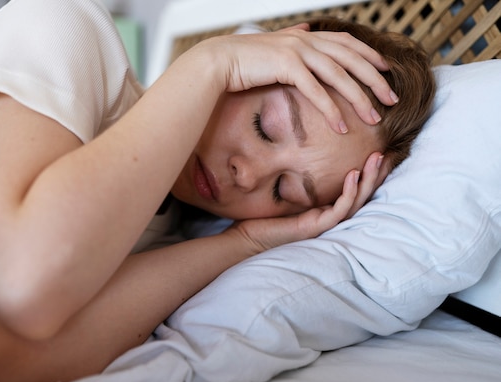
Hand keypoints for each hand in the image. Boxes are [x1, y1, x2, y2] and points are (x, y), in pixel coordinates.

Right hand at [198, 25, 398, 132]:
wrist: (218, 61)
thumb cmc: (245, 61)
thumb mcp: (274, 48)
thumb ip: (293, 40)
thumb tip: (304, 27)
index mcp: (306, 35)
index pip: (346, 44)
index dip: (369, 56)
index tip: (386, 72)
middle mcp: (306, 39)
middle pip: (351, 59)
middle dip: (374, 80)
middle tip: (392, 99)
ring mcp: (297, 51)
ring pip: (338, 75)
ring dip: (359, 98)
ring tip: (373, 118)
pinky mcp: (286, 65)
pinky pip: (315, 90)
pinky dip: (330, 109)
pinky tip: (341, 126)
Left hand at [226, 152, 388, 252]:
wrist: (248, 239)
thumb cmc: (263, 216)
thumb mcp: (283, 189)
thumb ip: (295, 174)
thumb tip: (297, 146)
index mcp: (325, 208)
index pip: (354, 189)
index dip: (368, 172)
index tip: (379, 150)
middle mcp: (330, 216)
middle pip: (362, 194)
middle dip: (376, 173)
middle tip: (387, 151)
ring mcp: (325, 223)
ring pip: (357, 201)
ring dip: (369, 179)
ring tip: (377, 158)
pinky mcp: (317, 227)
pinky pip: (340, 209)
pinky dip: (349, 192)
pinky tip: (353, 175)